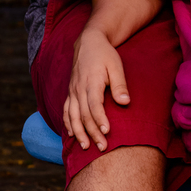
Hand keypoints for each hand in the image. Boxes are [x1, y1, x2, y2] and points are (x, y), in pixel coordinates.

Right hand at [63, 27, 128, 151]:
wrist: (88, 42)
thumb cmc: (105, 54)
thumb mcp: (116, 66)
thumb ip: (120, 85)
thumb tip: (125, 103)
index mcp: (91, 82)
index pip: (94, 105)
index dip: (100, 120)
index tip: (107, 132)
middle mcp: (78, 89)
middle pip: (83, 115)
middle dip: (92, 133)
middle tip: (102, 148)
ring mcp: (72, 91)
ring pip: (72, 116)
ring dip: (78, 133)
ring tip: (85, 147)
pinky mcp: (70, 92)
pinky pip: (65, 111)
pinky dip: (67, 124)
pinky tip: (72, 134)